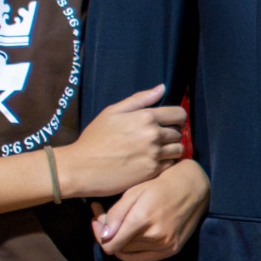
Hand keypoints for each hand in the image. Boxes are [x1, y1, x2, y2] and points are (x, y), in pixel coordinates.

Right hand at [57, 86, 185, 198]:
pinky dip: (166, 163)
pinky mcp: (152, 172)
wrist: (81, 167)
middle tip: (157, 138)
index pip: (179, 114)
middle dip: (171, 133)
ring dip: (171, 149)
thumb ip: (140, 99)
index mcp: (146, 117)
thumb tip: (162, 88)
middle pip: (179, 132)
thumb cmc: (95, 138)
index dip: (176, 117)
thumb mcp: (112, 111)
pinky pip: (171, 164)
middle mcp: (154, 135)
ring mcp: (154, 155)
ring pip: (178, 149)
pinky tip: (152, 161)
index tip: (169, 122)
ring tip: (156, 150)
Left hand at [92, 159, 209, 260]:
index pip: (110, 245)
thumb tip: (104, 237)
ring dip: (120, 242)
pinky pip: (142, 259)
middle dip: (108, 235)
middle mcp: (155, 236)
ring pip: (129, 254)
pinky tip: (129, 239)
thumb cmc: (160, 185)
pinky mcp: (172, 250)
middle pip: (119, 248)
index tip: (96, 221)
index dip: (98, 235)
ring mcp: (165, 245)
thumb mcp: (134, 192)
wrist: (193, 188)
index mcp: (143, 219)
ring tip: (120, 226)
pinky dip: (131, 253)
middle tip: (106, 218)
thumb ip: (116, 215)